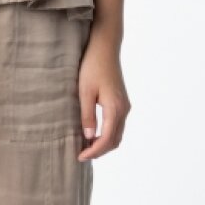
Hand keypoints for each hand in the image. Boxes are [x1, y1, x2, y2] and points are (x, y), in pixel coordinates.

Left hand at [77, 28, 130, 159]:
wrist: (105, 47)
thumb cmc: (92, 66)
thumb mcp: (84, 92)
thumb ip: (87, 116)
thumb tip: (88, 137)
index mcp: (115, 108)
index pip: (107, 139)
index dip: (94, 151)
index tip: (80, 156)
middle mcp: (124, 109)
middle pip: (115, 140)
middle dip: (100, 151)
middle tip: (81, 155)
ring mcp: (125, 106)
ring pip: (117, 134)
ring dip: (104, 144)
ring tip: (86, 147)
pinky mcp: (122, 102)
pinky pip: (117, 125)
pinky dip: (107, 135)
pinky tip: (93, 134)